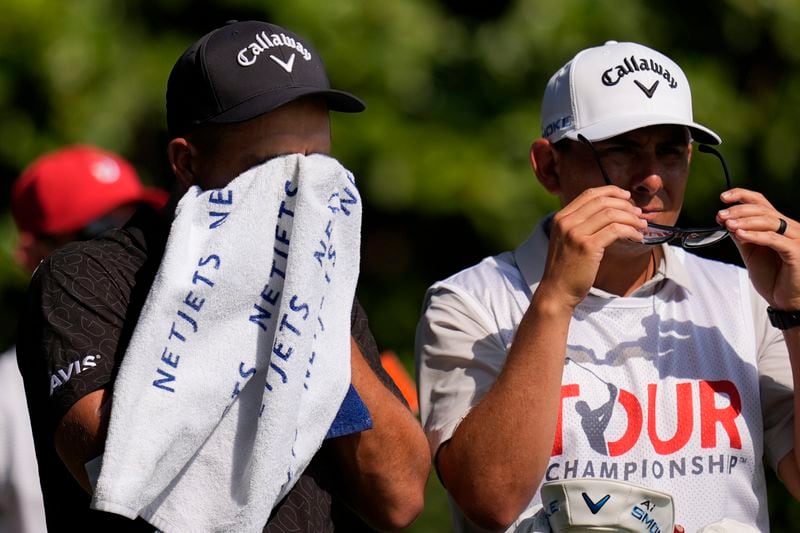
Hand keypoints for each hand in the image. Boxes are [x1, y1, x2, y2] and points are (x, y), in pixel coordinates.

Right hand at [540, 185, 645, 306]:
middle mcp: (566, 222)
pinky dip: (631, 230)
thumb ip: (580, 224)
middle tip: (639, 213)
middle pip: (602, 201)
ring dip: (632, 218)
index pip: (589, 194)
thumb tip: (609, 211)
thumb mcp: (567, 240)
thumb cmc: (566, 268)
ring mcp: (575, 234)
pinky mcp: (588, 247)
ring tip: (642, 225)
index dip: (611, 191)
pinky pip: (615, 230)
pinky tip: (637, 237)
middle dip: (625, 205)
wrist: (556, 291)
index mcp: (561, 217)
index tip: (626, 196)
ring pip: (611, 214)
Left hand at [718, 188, 799, 309]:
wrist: (786, 301)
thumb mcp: (751, 253)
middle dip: (738, 210)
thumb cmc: (774, 277)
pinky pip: (775, 240)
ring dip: (744, 221)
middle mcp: (789, 229)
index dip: (742, 195)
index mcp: (778, 226)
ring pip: (770, 221)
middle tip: (721, 216)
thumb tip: (726, 221)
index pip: (761, 202)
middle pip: (763, 210)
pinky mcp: (796, 253)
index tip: (723, 197)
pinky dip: (756, 235)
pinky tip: (740, 234)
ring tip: (727, 224)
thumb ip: (742, 236)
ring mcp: (796, 239)